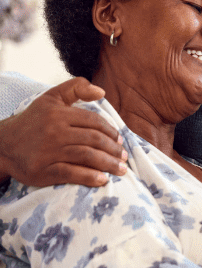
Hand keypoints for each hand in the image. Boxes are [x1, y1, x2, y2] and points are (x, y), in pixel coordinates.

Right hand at [0, 77, 126, 186]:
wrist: (3, 144)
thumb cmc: (33, 121)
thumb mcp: (51, 98)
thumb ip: (76, 87)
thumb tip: (101, 91)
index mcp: (59, 114)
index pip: (94, 122)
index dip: (111, 131)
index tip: (120, 141)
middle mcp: (54, 131)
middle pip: (93, 140)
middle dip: (113, 150)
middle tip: (124, 158)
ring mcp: (48, 152)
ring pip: (86, 156)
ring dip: (108, 164)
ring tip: (121, 170)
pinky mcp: (42, 170)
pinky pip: (70, 173)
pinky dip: (89, 177)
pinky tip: (102, 180)